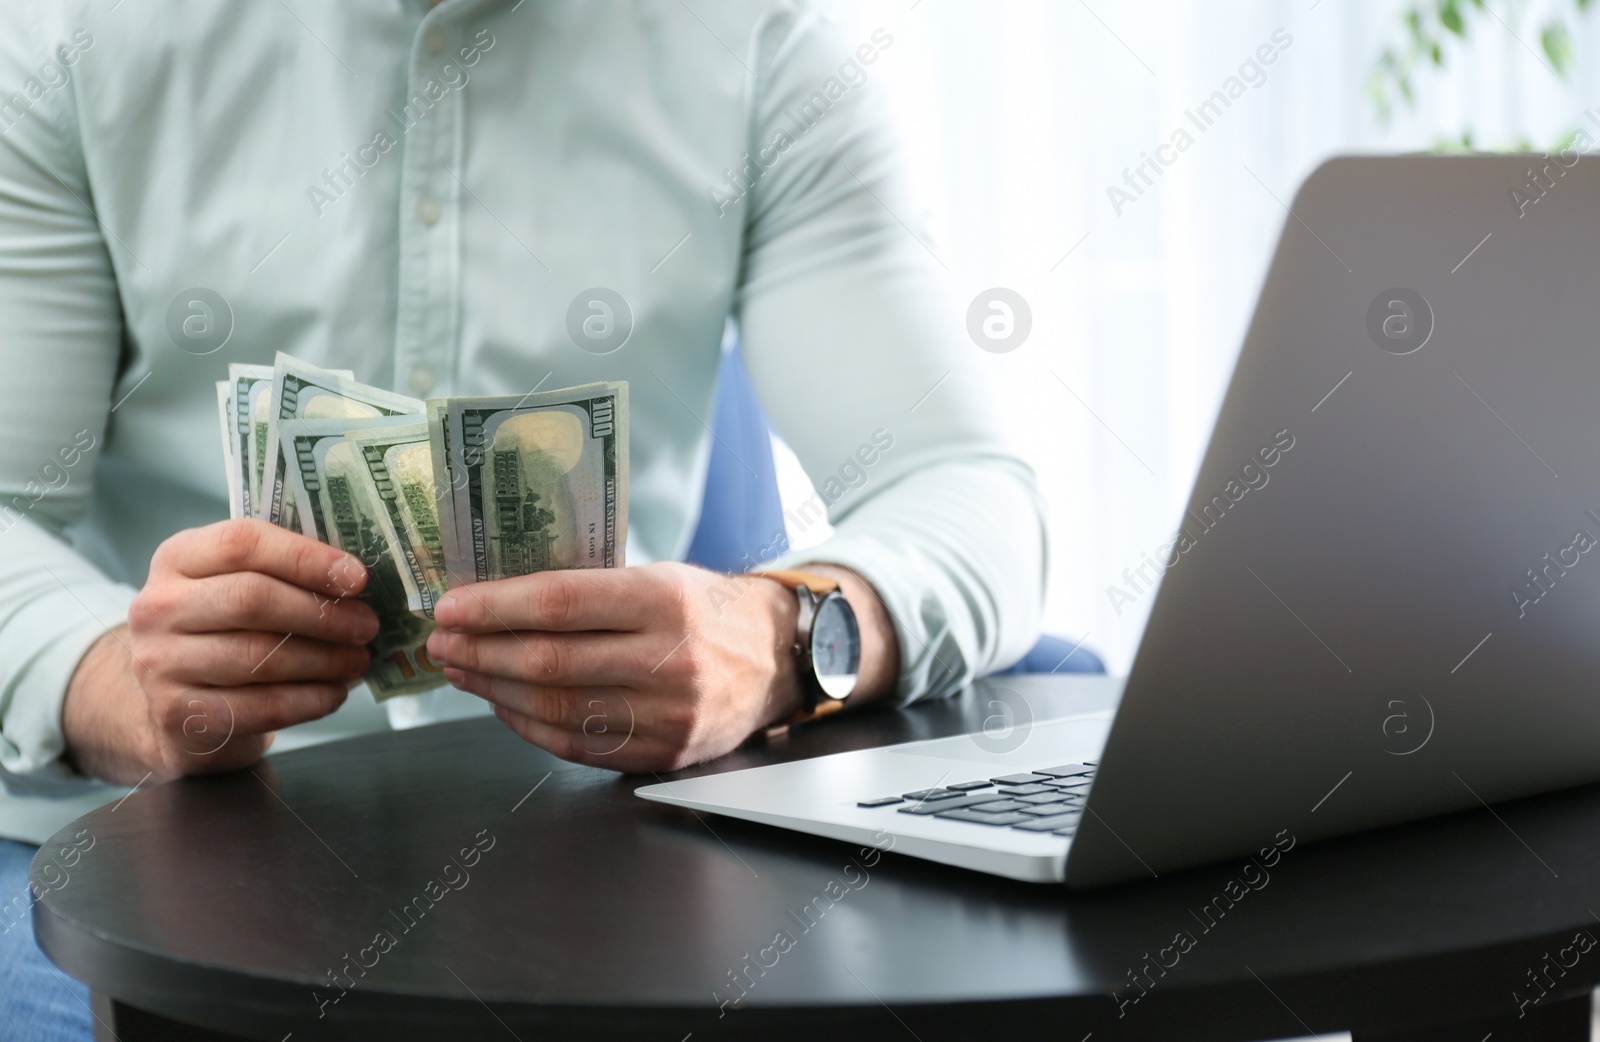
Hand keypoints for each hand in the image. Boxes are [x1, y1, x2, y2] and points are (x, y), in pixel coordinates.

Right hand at [62, 519, 378, 783]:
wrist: (177, 707)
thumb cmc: (224, 633)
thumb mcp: (236, 587)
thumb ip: (282, 573)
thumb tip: (356, 579)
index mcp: (177, 558)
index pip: (242, 543)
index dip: (306, 558)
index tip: (358, 578)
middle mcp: (158, 607)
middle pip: (252, 599)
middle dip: (322, 614)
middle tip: (366, 626)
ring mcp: (160, 663)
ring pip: (259, 656)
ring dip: (324, 660)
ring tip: (358, 660)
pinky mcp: (178, 715)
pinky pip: (260, 706)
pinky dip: (309, 700)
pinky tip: (334, 694)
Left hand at [428, 562, 899, 771]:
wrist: (777, 659)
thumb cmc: (707, 608)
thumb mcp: (661, 576)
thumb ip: (591, 589)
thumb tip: (497, 598)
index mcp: (665, 599)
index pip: (559, 603)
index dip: (494, 608)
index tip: (450, 607)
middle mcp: (669, 659)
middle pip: (548, 660)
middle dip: (480, 651)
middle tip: (441, 641)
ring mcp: (668, 713)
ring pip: (556, 707)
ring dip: (494, 690)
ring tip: (461, 670)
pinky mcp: (664, 752)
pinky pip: (578, 744)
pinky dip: (529, 725)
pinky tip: (503, 704)